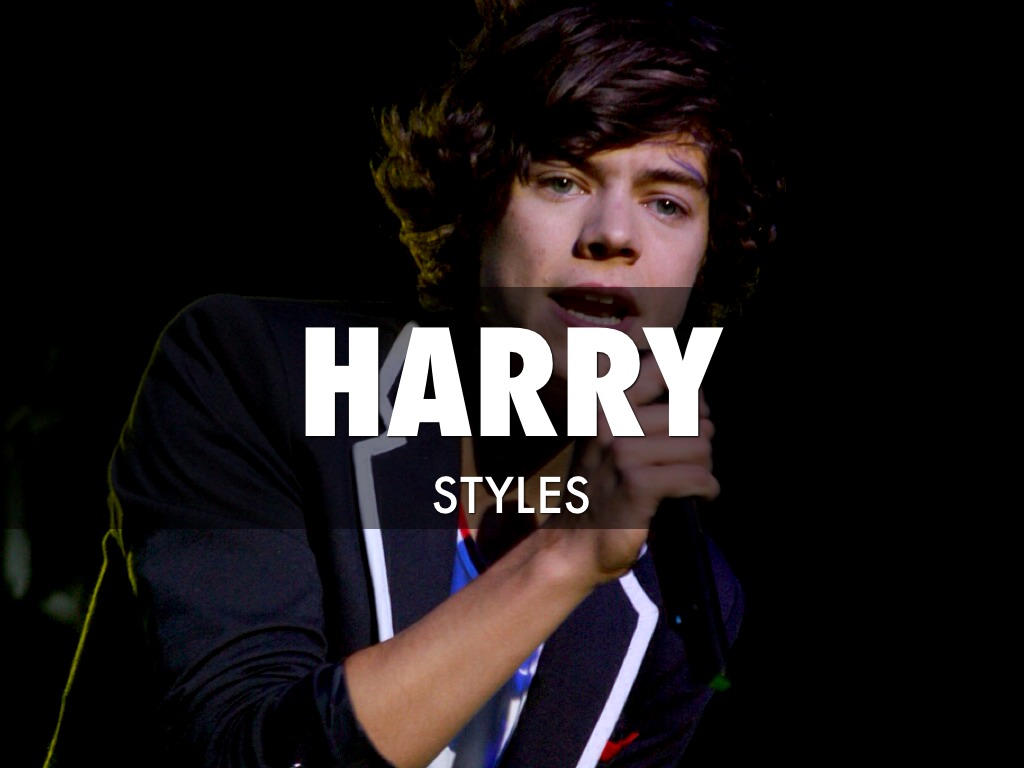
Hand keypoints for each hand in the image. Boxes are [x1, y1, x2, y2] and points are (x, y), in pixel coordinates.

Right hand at [549, 352, 718, 583]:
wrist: (571, 543)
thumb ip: (641, 409)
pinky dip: (707, 490)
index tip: (693, 417)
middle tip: (689, 462)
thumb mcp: (608, 437)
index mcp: (604, 401)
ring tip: (690, 481)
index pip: (664, 367)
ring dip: (704, 467)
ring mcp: (622, 450)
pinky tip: (698, 497)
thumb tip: (700, 394)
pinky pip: (698, 477)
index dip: (691, 392)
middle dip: (701, 440)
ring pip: (700, 445)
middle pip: (693, 414)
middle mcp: (610, 418)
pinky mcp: (637, 483)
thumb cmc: (600, 489)